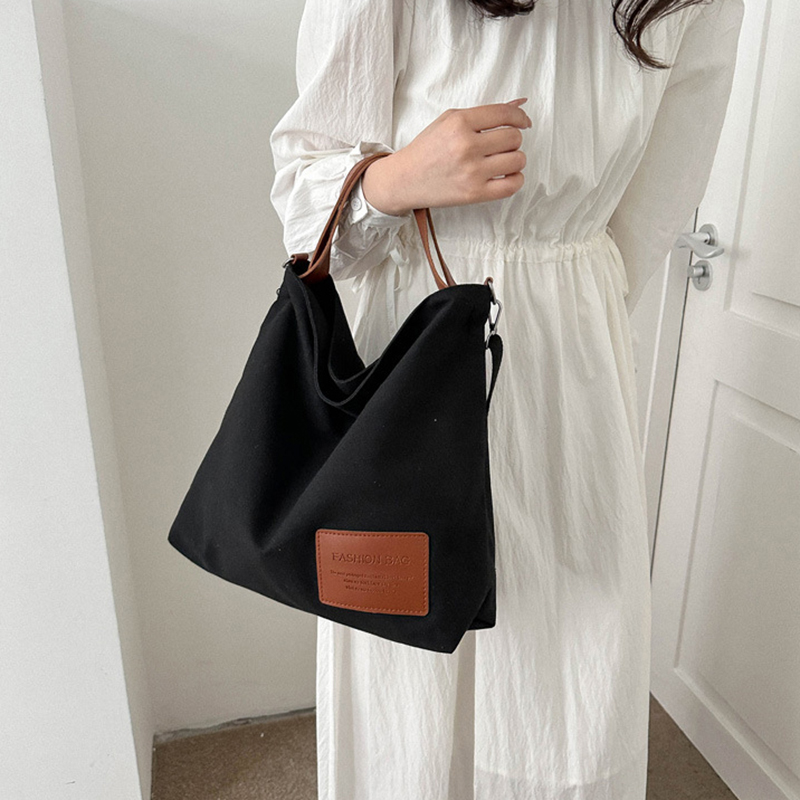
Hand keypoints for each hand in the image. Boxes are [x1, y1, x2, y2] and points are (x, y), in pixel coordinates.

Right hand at [361, 98, 531, 215]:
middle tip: (501, 145)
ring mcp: (471, 172)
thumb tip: (520, 104)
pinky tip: (507, 175)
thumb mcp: (450, 120)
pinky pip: (512, 185)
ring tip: (502, 160)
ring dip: (515, 159)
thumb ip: (485, 113)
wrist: (405, 179)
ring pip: (517, 160)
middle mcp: (466, 146)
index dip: (520, 117)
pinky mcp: (474, 193)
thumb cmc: (428, 149)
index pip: (504, 114)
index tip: (524, 122)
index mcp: (459, 123)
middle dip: (513, 139)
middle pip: (514, 137)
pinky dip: (516, 179)